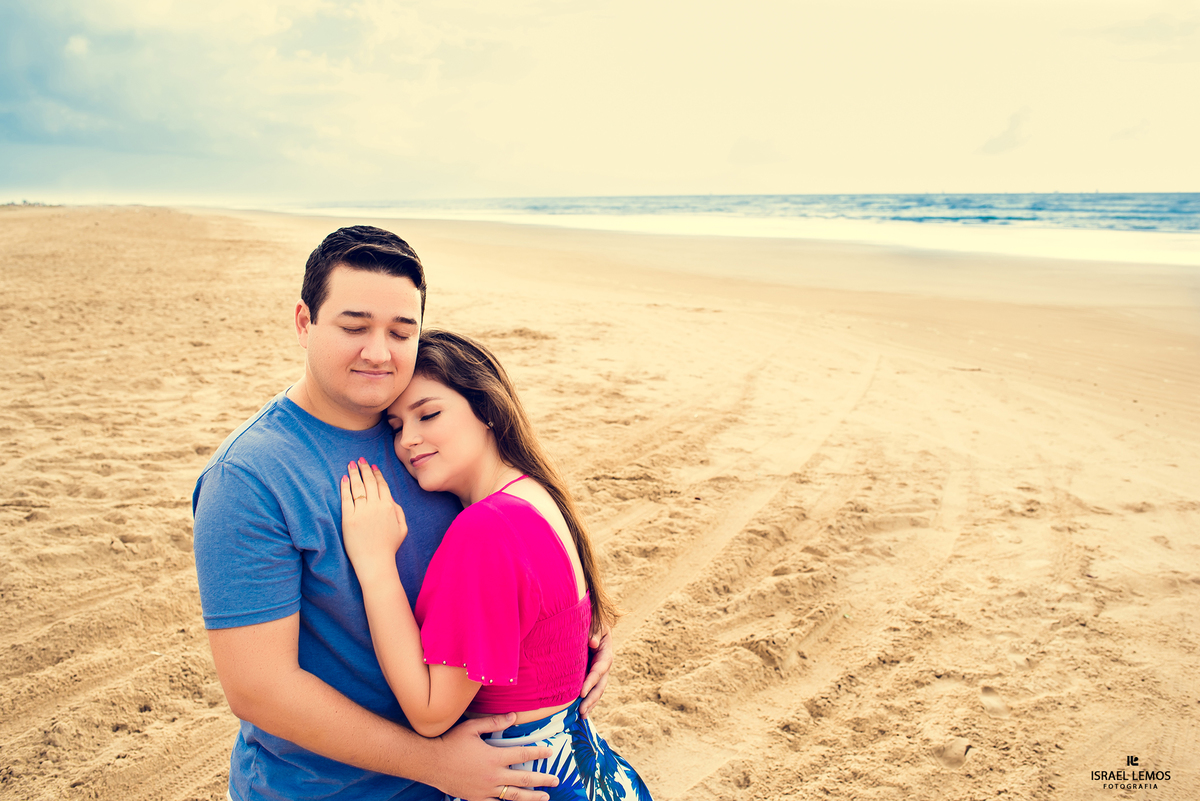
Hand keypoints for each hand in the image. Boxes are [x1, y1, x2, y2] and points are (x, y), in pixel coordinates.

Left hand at [341, 458, 408, 577]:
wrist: (376, 563)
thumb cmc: (389, 548)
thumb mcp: (402, 528)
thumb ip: (398, 511)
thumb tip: (391, 500)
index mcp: (389, 507)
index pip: (382, 485)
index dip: (376, 474)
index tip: (372, 466)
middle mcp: (376, 506)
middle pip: (369, 482)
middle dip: (364, 469)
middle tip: (360, 460)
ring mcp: (362, 512)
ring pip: (357, 487)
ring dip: (354, 473)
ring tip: (351, 464)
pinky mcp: (349, 519)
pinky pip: (346, 499)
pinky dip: (345, 487)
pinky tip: (344, 479)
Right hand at [429, 714, 557, 800]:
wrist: (430, 762)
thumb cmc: (450, 742)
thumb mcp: (472, 727)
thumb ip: (494, 722)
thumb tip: (514, 716)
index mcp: (493, 757)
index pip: (522, 754)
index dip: (538, 753)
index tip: (550, 752)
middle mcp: (492, 775)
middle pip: (523, 779)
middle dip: (542, 780)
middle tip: (556, 780)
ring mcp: (485, 789)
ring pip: (513, 795)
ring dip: (531, 797)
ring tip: (545, 798)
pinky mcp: (476, 798)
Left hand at [579, 625, 612, 718]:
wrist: (590, 622)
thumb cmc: (592, 620)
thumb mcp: (596, 621)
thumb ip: (595, 630)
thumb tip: (593, 643)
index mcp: (606, 653)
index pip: (599, 669)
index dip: (591, 681)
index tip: (582, 692)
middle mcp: (603, 665)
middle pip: (600, 685)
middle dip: (592, 699)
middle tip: (582, 711)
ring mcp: (597, 671)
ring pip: (596, 690)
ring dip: (590, 703)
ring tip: (582, 716)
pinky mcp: (589, 674)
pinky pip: (590, 688)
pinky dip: (586, 699)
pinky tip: (578, 711)